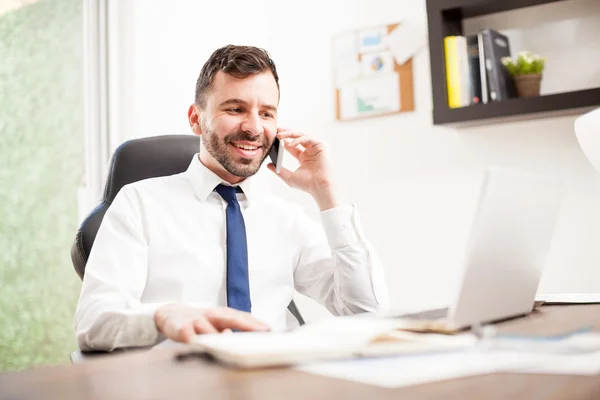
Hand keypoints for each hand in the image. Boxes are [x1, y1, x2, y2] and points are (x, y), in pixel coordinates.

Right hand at [154, 304, 269, 342]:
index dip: (255, 323)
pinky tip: (204, 346)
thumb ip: (231, 327)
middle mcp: (211, 314)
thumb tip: (245, 337)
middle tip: (261, 331)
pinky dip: (198, 342)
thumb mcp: (216, 321)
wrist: (170, 314)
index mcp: (221, 313)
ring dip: (220, 336)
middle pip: (230, 318)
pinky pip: (191, 337)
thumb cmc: (199, 320)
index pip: (241, 316)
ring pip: (210, 330)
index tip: (269, 330)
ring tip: (231, 341)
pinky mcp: (182, 329)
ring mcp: (196, 321)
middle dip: (246, 325)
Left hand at [268, 128, 339, 209]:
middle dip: (286, 132)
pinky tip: (291, 143)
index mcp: (303, 157)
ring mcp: (316, 148)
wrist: (320, 187)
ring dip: (290, 133)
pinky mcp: (322, 146)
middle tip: (276, 130)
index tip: (274, 138)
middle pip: (297, 137)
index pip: (291, 145)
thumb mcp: (289, 177)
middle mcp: (310, 151)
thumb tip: (268, 165)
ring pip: (302, 135)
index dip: (283, 140)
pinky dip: (299, 139)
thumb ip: (278, 170)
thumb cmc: (307, 184)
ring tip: (280, 135)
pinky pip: (309, 138)